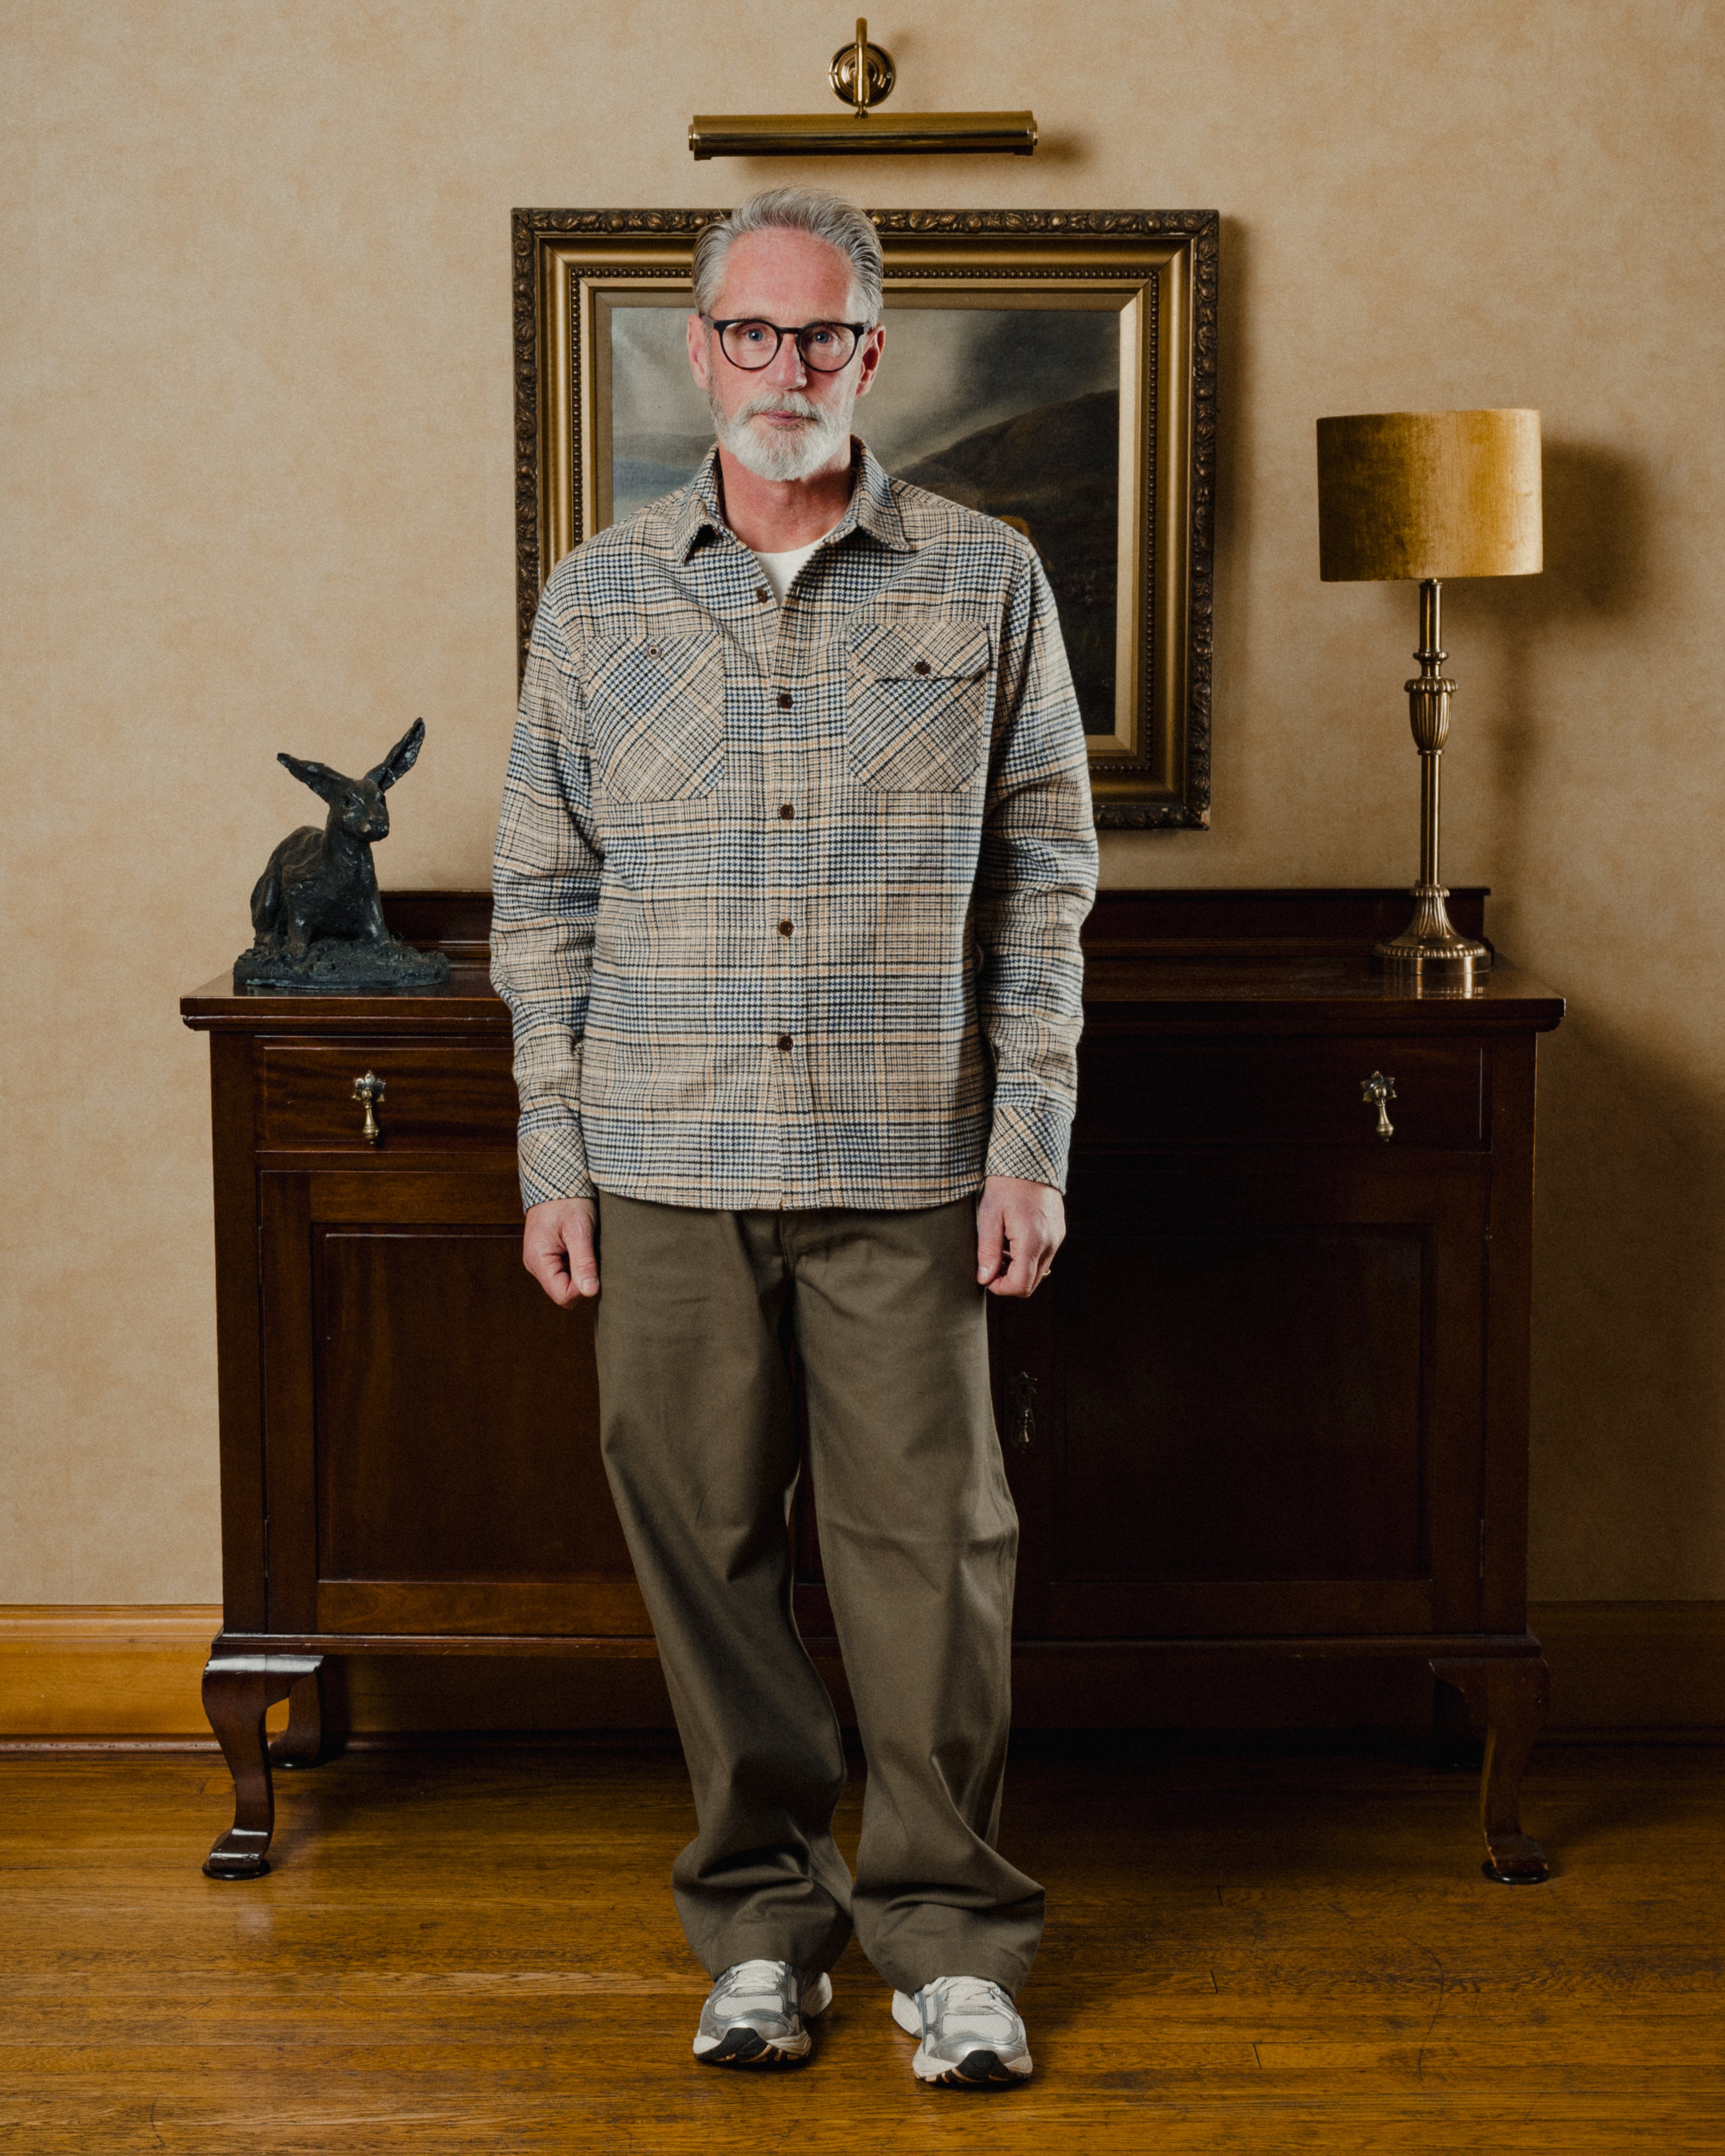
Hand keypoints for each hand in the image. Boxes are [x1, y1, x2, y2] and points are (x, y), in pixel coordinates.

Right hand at [523, 1197, 598, 1304]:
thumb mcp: (579, 1230)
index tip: (596, 1267)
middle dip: (583, 1280)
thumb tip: (591, 1292)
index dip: (583, 1288)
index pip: (563, 1296)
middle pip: (564, 1291)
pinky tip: (584, 1247)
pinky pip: (565, 1270)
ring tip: (588, 1247)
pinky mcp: (548, 1254)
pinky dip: (578, 1263)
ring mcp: (541, 1260)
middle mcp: (535, 1264)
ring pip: (566, 1282)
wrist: (557, 1178)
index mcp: (538, 1260)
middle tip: (593, 1254)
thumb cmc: (567, 1200)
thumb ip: (583, 1262)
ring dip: (581, 1271)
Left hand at [976, 1175, 1064, 1297]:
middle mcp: (1050, 1243)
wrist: (1031, 1158)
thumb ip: (987, 1250)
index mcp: (1032, 1241)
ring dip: (1017, 1269)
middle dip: (1008, 1280)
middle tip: (990, 1263)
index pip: (1021, 1285)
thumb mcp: (989, 1216)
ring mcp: (1057, 1238)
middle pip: (1031, 1283)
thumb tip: (984, 1278)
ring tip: (999, 1247)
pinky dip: (1027, 1257)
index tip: (986, 1275)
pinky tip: (1012, 1239)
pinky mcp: (1058, 1231)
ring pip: (1038, 1271)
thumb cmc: (1006, 1184)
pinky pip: (1044, 1256)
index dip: (1000, 1287)